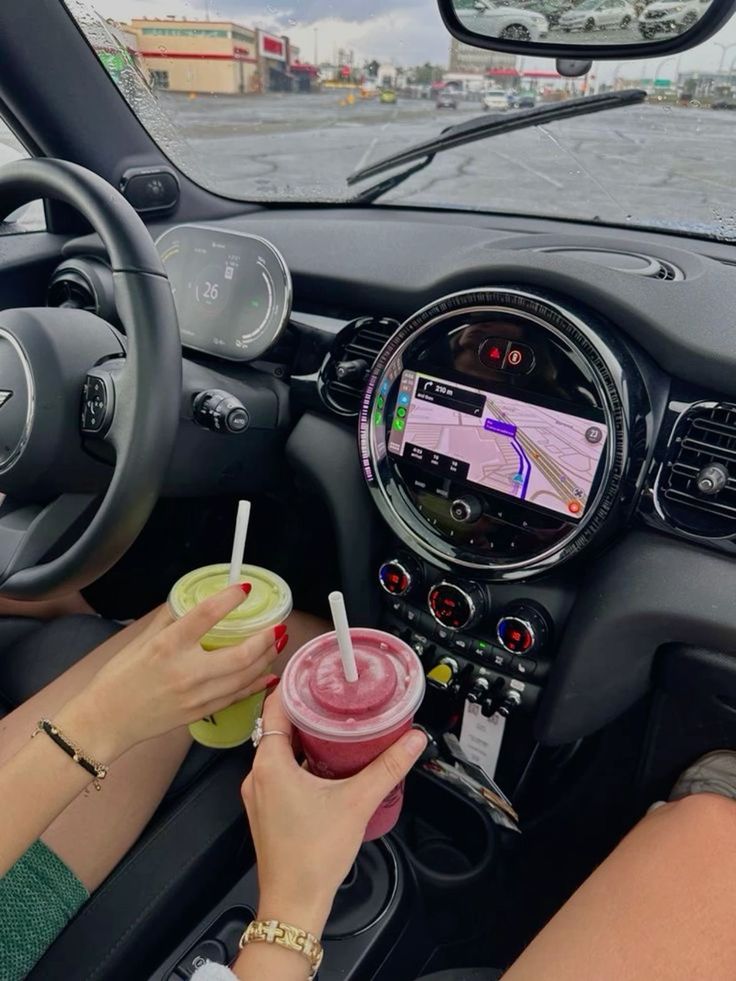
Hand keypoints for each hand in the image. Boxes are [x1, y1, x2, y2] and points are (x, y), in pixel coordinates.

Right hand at [56, 585, 284, 760]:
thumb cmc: (119, 679)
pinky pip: (236, 696)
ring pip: (244, 676)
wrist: (105, 721)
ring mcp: (196, 696)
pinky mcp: (200, 713)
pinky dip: (256, 684)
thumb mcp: (140, 640)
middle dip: (266, 638)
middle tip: (279, 625)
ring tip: (277, 643)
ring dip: (266, 658)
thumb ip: (169, 619)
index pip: (206, 615)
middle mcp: (186, 671)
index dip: (229, 599)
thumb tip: (191, 598)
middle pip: (240, 654)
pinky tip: (269, 673)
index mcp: (168, 646)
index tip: (245, 588)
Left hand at [241, 690, 426, 935]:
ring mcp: (259, 796)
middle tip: (331, 697)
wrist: (294, 904)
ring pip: (278, 752)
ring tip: (331, 728)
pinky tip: (324, 768)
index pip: (274, 708)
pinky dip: (298, 762)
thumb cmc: (313, 857)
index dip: (291, 686)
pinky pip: (279, 774)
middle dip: (305, 712)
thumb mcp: (357, 802)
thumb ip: (387, 767)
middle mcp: (257, 776)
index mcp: (269, 764)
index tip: (309, 672)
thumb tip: (412, 740)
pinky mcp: (266, 812)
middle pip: (277, 728)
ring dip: (302, 739)